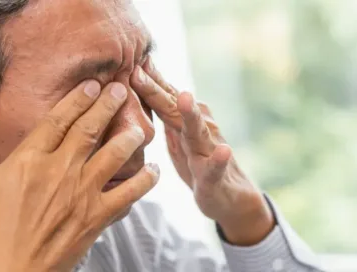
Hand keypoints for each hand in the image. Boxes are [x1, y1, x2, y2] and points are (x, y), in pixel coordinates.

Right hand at [0, 81, 159, 271]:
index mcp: (29, 160)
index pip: (58, 119)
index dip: (77, 99)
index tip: (92, 84)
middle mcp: (59, 171)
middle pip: (89, 129)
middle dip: (107, 106)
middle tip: (122, 90)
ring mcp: (80, 194)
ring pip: (113, 155)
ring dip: (129, 137)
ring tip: (140, 127)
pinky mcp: (95, 218)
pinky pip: (127, 194)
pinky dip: (143, 182)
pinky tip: (153, 172)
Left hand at [130, 61, 274, 245]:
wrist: (230, 195)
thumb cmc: (198, 162)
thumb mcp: (177, 134)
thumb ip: (164, 110)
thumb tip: (137, 84)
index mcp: (183, 120)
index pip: (162, 95)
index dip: (144, 78)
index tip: (125, 58)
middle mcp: (198, 128)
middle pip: (174, 107)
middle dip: (156, 89)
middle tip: (138, 70)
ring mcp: (209, 149)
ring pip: (199, 130)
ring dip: (192, 114)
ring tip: (185, 98)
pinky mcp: (216, 174)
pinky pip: (217, 167)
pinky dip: (220, 159)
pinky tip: (223, 151)